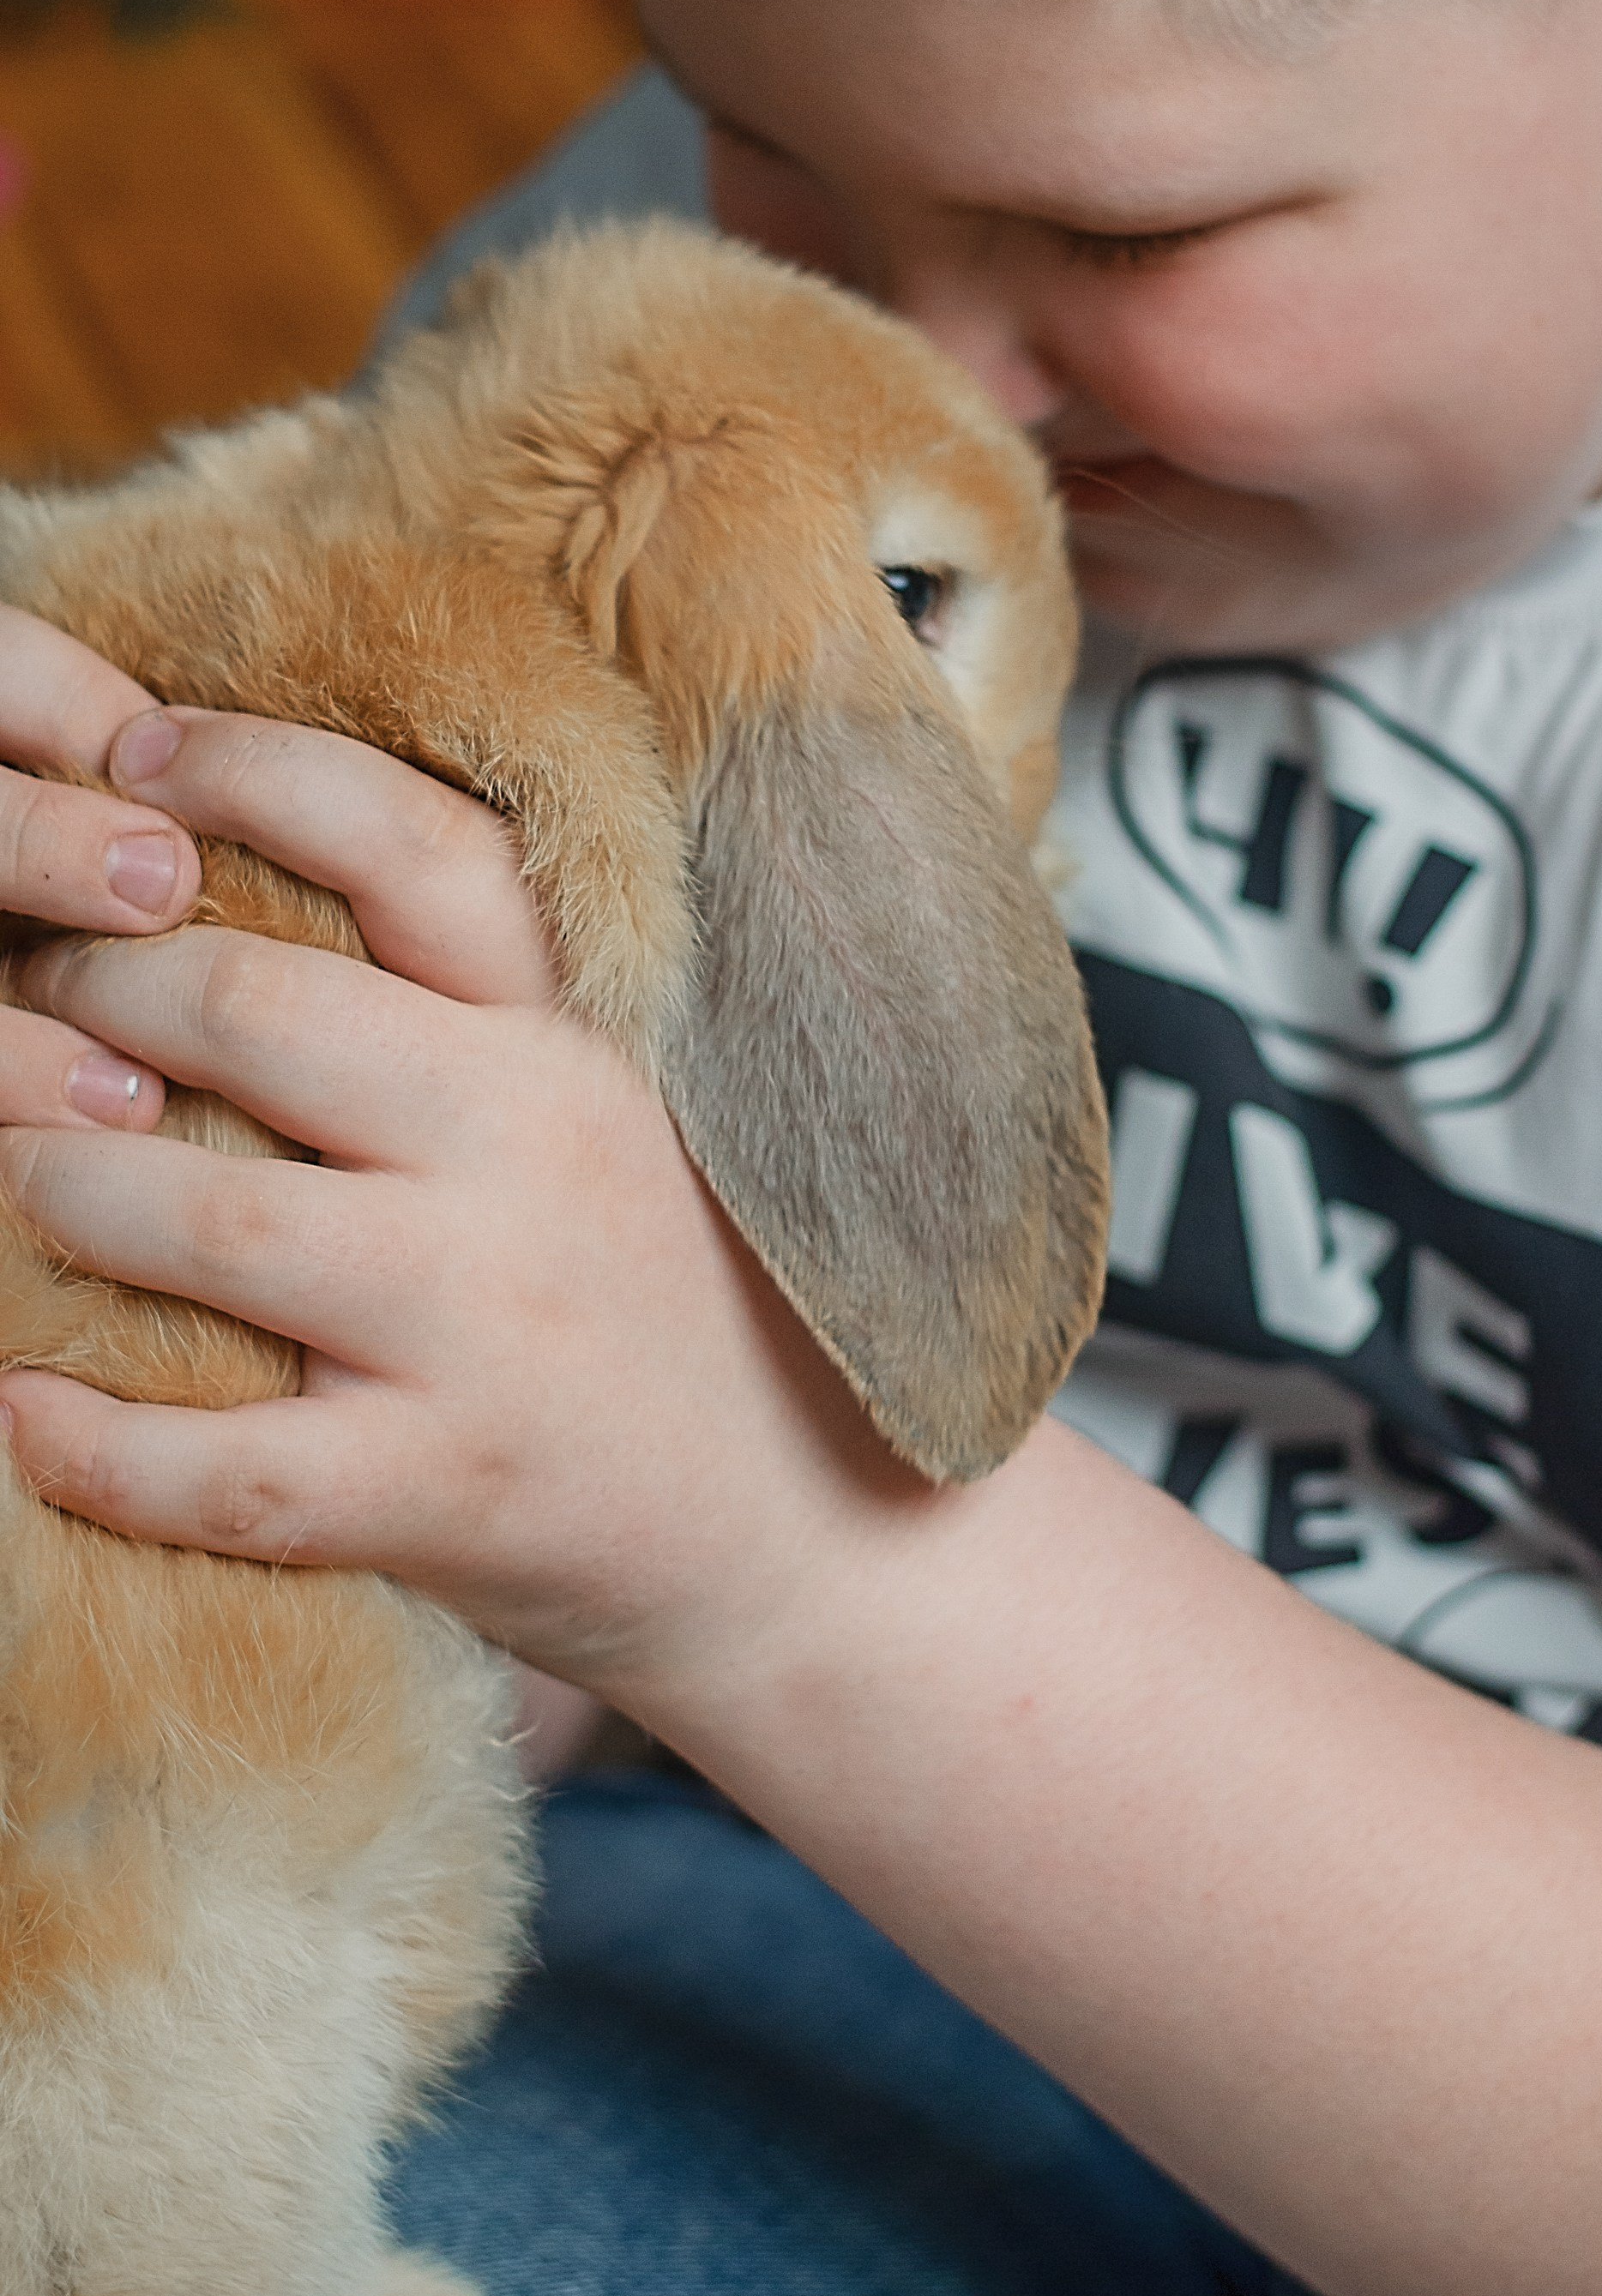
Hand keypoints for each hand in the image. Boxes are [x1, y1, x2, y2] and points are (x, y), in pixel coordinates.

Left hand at [0, 707, 886, 1696]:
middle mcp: (542, 1149)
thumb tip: (266, 912)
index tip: (134, 754)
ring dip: (58, 1185)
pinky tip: (24, 1406)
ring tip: (18, 1178)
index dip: (248, 773)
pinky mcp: (450, 1486)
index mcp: (586, 1039)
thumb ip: (491, 1022)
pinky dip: (90, 1440)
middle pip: (256, 1007)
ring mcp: (493, 1325)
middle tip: (31, 999)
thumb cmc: (693, 1307)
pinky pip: (222, 1465)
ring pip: (207, 1217)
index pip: (413, 843)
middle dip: (95, 988)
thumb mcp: (633, 1117)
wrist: (826, 1541)